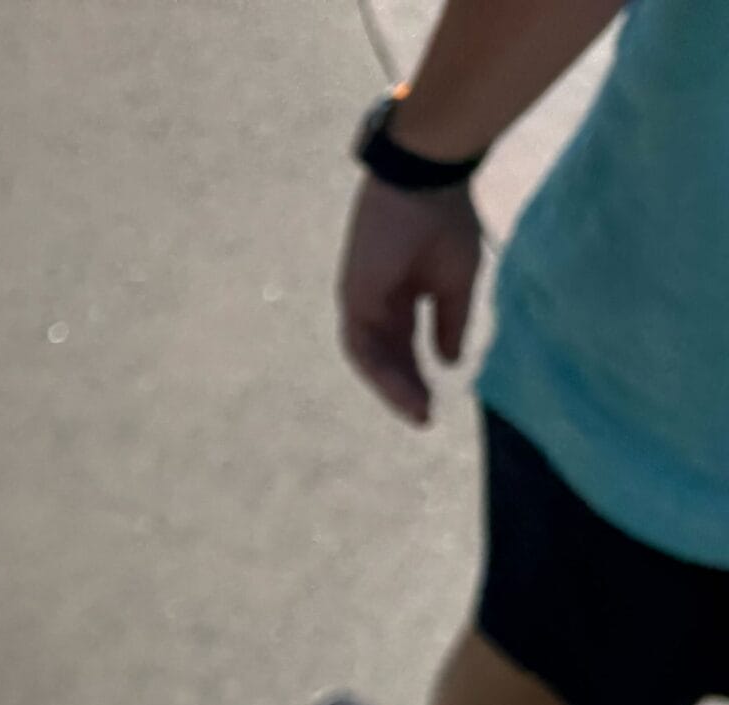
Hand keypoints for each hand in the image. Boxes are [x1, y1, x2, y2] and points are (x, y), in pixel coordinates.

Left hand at [337, 173, 482, 425]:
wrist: (427, 181)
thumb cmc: (445, 220)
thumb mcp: (457, 281)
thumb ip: (450, 322)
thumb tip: (449, 362)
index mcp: (401, 296)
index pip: (404, 346)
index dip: (418, 375)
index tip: (433, 404)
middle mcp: (376, 302)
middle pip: (386, 357)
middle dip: (405, 388)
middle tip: (423, 418)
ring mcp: (360, 300)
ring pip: (371, 357)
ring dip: (393, 387)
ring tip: (417, 412)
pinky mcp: (352, 296)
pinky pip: (361, 345)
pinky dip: (380, 370)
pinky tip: (403, 390)